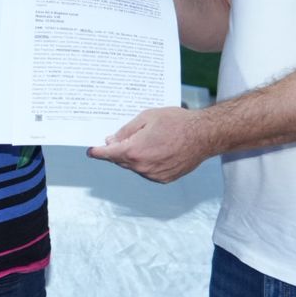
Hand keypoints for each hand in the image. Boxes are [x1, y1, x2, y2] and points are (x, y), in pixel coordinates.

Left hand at [88, 106, 213, 182]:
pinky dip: (146, 163)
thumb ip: (126, 131)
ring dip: (133, 157)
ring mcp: (154, 175)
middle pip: (121, 161)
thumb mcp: (147, 117)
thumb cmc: (177, 122)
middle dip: (117, 151)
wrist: (204, 135)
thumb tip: (112, 141)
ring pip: (134, 167)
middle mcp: (142, 167)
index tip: (90, 152)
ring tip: (148, 141)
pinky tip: (156, 150)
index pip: (109, 154)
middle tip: (118, 139)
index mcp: (135, 151)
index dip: (98, 152)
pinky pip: (147, 171)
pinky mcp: (164, 179)